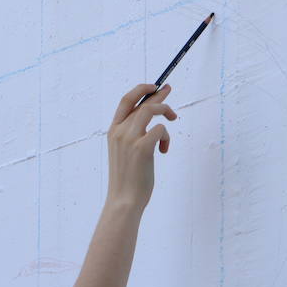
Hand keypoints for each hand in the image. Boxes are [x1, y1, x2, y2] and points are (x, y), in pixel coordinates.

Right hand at [105, 83, 176, 210]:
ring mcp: (130, 139)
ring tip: (173, 119)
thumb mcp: (125, 152)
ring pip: (152, 110)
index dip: (141, 89)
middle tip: (169, 89)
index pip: (126, 101)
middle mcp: (120, 132)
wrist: (123, 200)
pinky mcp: (142, 148)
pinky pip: (161, 129)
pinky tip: (164, 150)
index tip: (154, 86)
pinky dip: (166, 137)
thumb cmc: (127, 179)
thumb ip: (132, 136)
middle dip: (158, 94)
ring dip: (166, 111)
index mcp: (113, 132)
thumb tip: (150, 123)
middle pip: (142, 102)